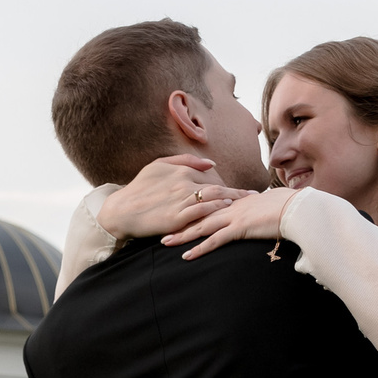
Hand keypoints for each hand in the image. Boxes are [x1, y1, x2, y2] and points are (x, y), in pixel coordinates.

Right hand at [97, 156, 255, 239]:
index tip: (245, 190)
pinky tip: (229, 214)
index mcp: (180, 170)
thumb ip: (184, 160)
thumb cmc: (139, 188)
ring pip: (214, 199)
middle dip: (240, 193)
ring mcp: (180, 200)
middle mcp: (183, 183)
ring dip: (233, 202)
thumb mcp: (157, 165)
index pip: (212, 177)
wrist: (121, 210)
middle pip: (219, 187)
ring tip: (249, 206)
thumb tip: (211, 163)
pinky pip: (203, 213)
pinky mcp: (177, 217)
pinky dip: (218, 212)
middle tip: (257, 197)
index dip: (229, 185)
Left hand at [170, 187, 295, 258]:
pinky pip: (214, 240)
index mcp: (237, 200)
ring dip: (182, 235)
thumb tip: (259, 211)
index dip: (191, 209)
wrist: (298, 208)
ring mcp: (234, 216)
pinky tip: (186, 256)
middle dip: (179, 220)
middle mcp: (231, 206)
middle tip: (161, 226)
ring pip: (201, 226)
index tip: (176, 213)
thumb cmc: (288, 206)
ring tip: (165, 242)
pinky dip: (199, 248)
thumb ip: (258, 208)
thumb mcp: (269, 204)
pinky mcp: (239, 228)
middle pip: (199, 213)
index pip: (209, 205)